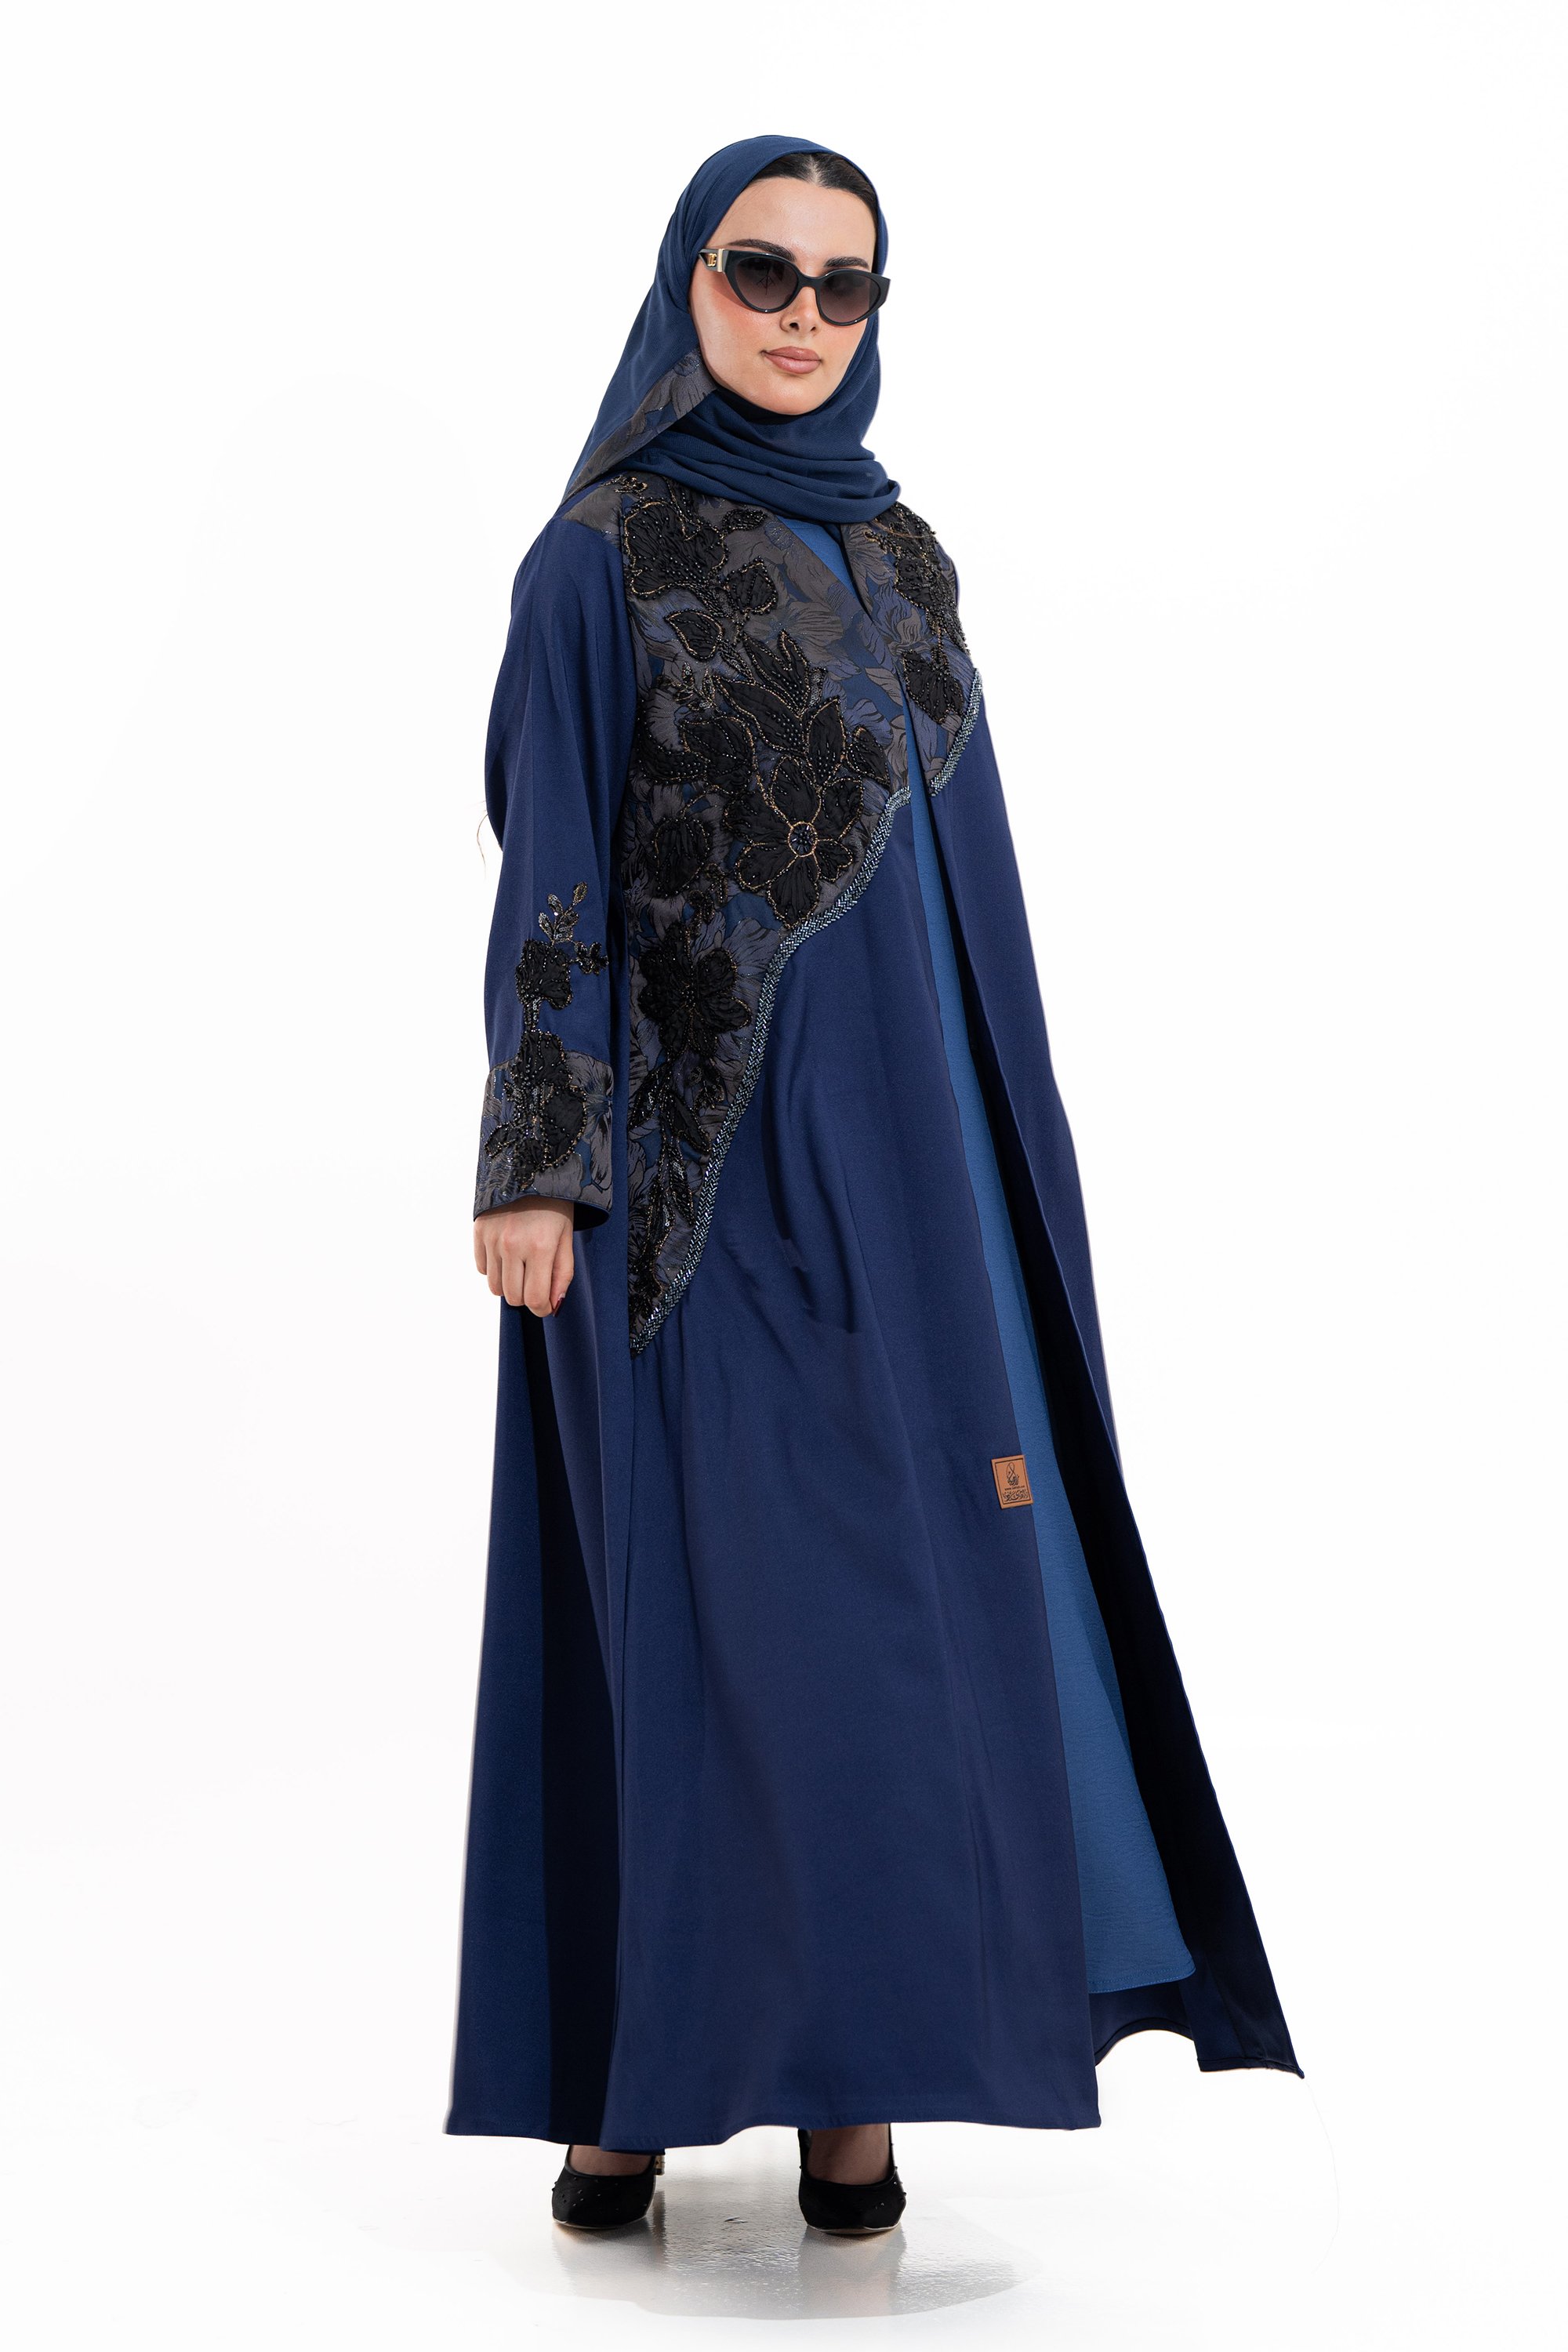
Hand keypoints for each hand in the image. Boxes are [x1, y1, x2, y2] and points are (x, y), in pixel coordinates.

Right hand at [473, 1200, 575, 1315]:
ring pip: (495, 1287)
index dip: (542, 1309)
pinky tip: (507, 1252)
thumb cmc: (555, 1206)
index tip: (546, 1304)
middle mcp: (512, 1245)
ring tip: (521, 1265)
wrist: (531, 1168)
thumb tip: (553, 1306)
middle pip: (513, 1297)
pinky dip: (494, 1268)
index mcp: (540, 1247)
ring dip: (509, 1283)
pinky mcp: (479, 1232)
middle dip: (526, 1296)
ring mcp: (492, 1238)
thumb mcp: (566, 1238)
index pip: (535, 1299)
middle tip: (535, 1280)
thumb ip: (562, 1274)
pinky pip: (482, 1268)